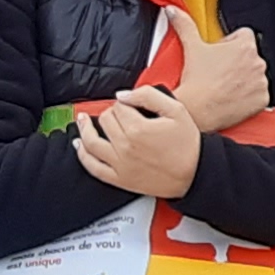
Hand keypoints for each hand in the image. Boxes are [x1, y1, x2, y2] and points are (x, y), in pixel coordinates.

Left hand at [73, 82, 206, 199]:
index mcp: (138, 129)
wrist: (195, 174)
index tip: (133, 107)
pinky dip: (82, 155)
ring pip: (91, 142)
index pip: (118, 107)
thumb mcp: (176, 110)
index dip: (125, 103)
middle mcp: (125, 147)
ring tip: (82, 120)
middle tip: (121, 115)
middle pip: (105, 120)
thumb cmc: (188, 144)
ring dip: (85, 128)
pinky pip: (93, 167)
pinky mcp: (119, 179)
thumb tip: (122, 95)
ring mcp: (120, 165)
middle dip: (111, 113)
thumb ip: (148, 95)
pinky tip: (80, 146)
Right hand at [171, 24, 272, 132]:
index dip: (230, 42)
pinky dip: (249, 95)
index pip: (244, 34)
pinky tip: (232, 95)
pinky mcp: (262, 99)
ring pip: (254, 74)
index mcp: (245, 46)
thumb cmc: (197, 82)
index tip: (220, 51)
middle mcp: (258, 62)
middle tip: (219, 70)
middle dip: (237, 61)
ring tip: (224, 84)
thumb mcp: (191, 47)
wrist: (198, 111)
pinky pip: (259, 93)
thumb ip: (185, 24)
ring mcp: (261, 81)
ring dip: (244, 77)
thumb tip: (174, 10)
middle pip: (249, 55)